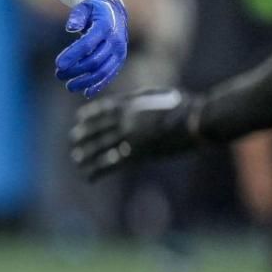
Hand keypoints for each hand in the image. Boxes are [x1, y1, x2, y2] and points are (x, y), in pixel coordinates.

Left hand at [55, 0, 126, 96]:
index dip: (72, 55)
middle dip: (75, 70)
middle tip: (58, 75)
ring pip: (102, 71)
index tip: (58, 64)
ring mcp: (119, 52)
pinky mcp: (119, 60)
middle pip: (94, 61)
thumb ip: (77, 16)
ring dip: (85, 81)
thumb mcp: (84, 8)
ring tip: (69, 86)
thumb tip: (70, 28)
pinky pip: (110, 75)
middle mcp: (115, 41)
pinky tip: (86, 92)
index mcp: (105, 26)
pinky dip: (99, 85)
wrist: (114, 12)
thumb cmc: (93, 10)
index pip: (87, 44)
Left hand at [70, 88, 203, 179]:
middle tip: (73, 139)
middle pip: (98, 129)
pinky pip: (112, 164)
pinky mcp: (138, 155)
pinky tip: (88, 176)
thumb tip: (134, 99)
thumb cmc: (187, 106)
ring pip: (101, 147)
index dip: (90, 115)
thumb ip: (143, 98)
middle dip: (84, 135)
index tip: (79, 118)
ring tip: (76, 159)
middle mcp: (126, 120)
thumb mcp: (161, 94)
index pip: (103, 109)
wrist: (198, 121)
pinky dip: (98, 171)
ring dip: (86, 154)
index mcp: (131, 105)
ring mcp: (130, 138)